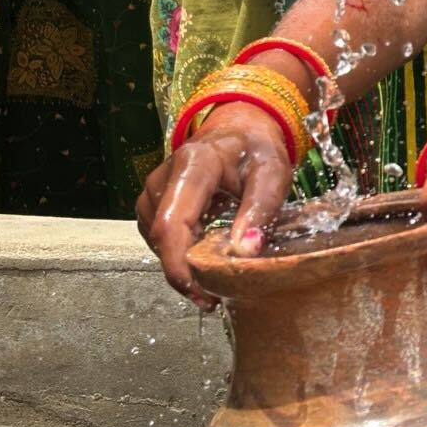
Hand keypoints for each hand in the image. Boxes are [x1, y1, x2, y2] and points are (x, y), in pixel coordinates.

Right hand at [135, 103, 295, 310]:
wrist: (238, 131)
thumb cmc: (256, 150)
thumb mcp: (273, 173)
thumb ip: (261, 209)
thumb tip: (246, 251)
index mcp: (193, 164)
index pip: (171, 224)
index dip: (179, 266)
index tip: (201, 293)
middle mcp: (163, 177)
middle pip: (162, 238)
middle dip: (185, 273)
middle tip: (216, 295)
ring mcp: (153, 190)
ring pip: (158, 242)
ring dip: (184, 263)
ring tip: (216, 272)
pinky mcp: (153, 202)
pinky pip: (161, 237)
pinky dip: (181, 252)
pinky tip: (204, 253)